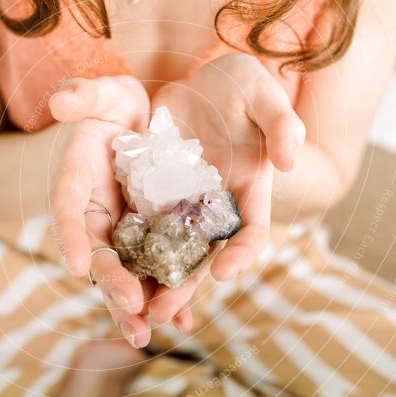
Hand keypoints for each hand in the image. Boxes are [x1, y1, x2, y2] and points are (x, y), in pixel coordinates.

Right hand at [48, 75, 153, 347]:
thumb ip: (83, 94)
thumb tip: (60, 100)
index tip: (76, 264)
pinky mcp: (151, 237)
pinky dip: (166, 293)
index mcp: (77, 179)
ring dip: (135, 304)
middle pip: (97, 252)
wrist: (146, 119)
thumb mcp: (104, 92)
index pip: (67, 206)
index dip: (68, 234)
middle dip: (112, 282)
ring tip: (146, 335)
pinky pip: (156, 269)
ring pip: (124, 271)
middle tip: (131, 309)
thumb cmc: (118, 104)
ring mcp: (122, 229)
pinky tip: (183, 319)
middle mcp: (95, 211)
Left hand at [145, 53, 305, 324]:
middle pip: (203, 256)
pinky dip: (129, 252)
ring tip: (131, 309)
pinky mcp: (153, 194)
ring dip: (151, 281)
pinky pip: (139, 227)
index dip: (242, 253)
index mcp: (250, 190)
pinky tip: (107, 271)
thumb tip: (288, 160)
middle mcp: (216, 207)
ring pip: (167, 251)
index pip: (252, 231)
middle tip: (161, 314)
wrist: (203, 82)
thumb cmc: (241, 86)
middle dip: (185, 286)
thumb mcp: (262, 94)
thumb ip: (280, 125)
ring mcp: (183, 204)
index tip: (224, 271)